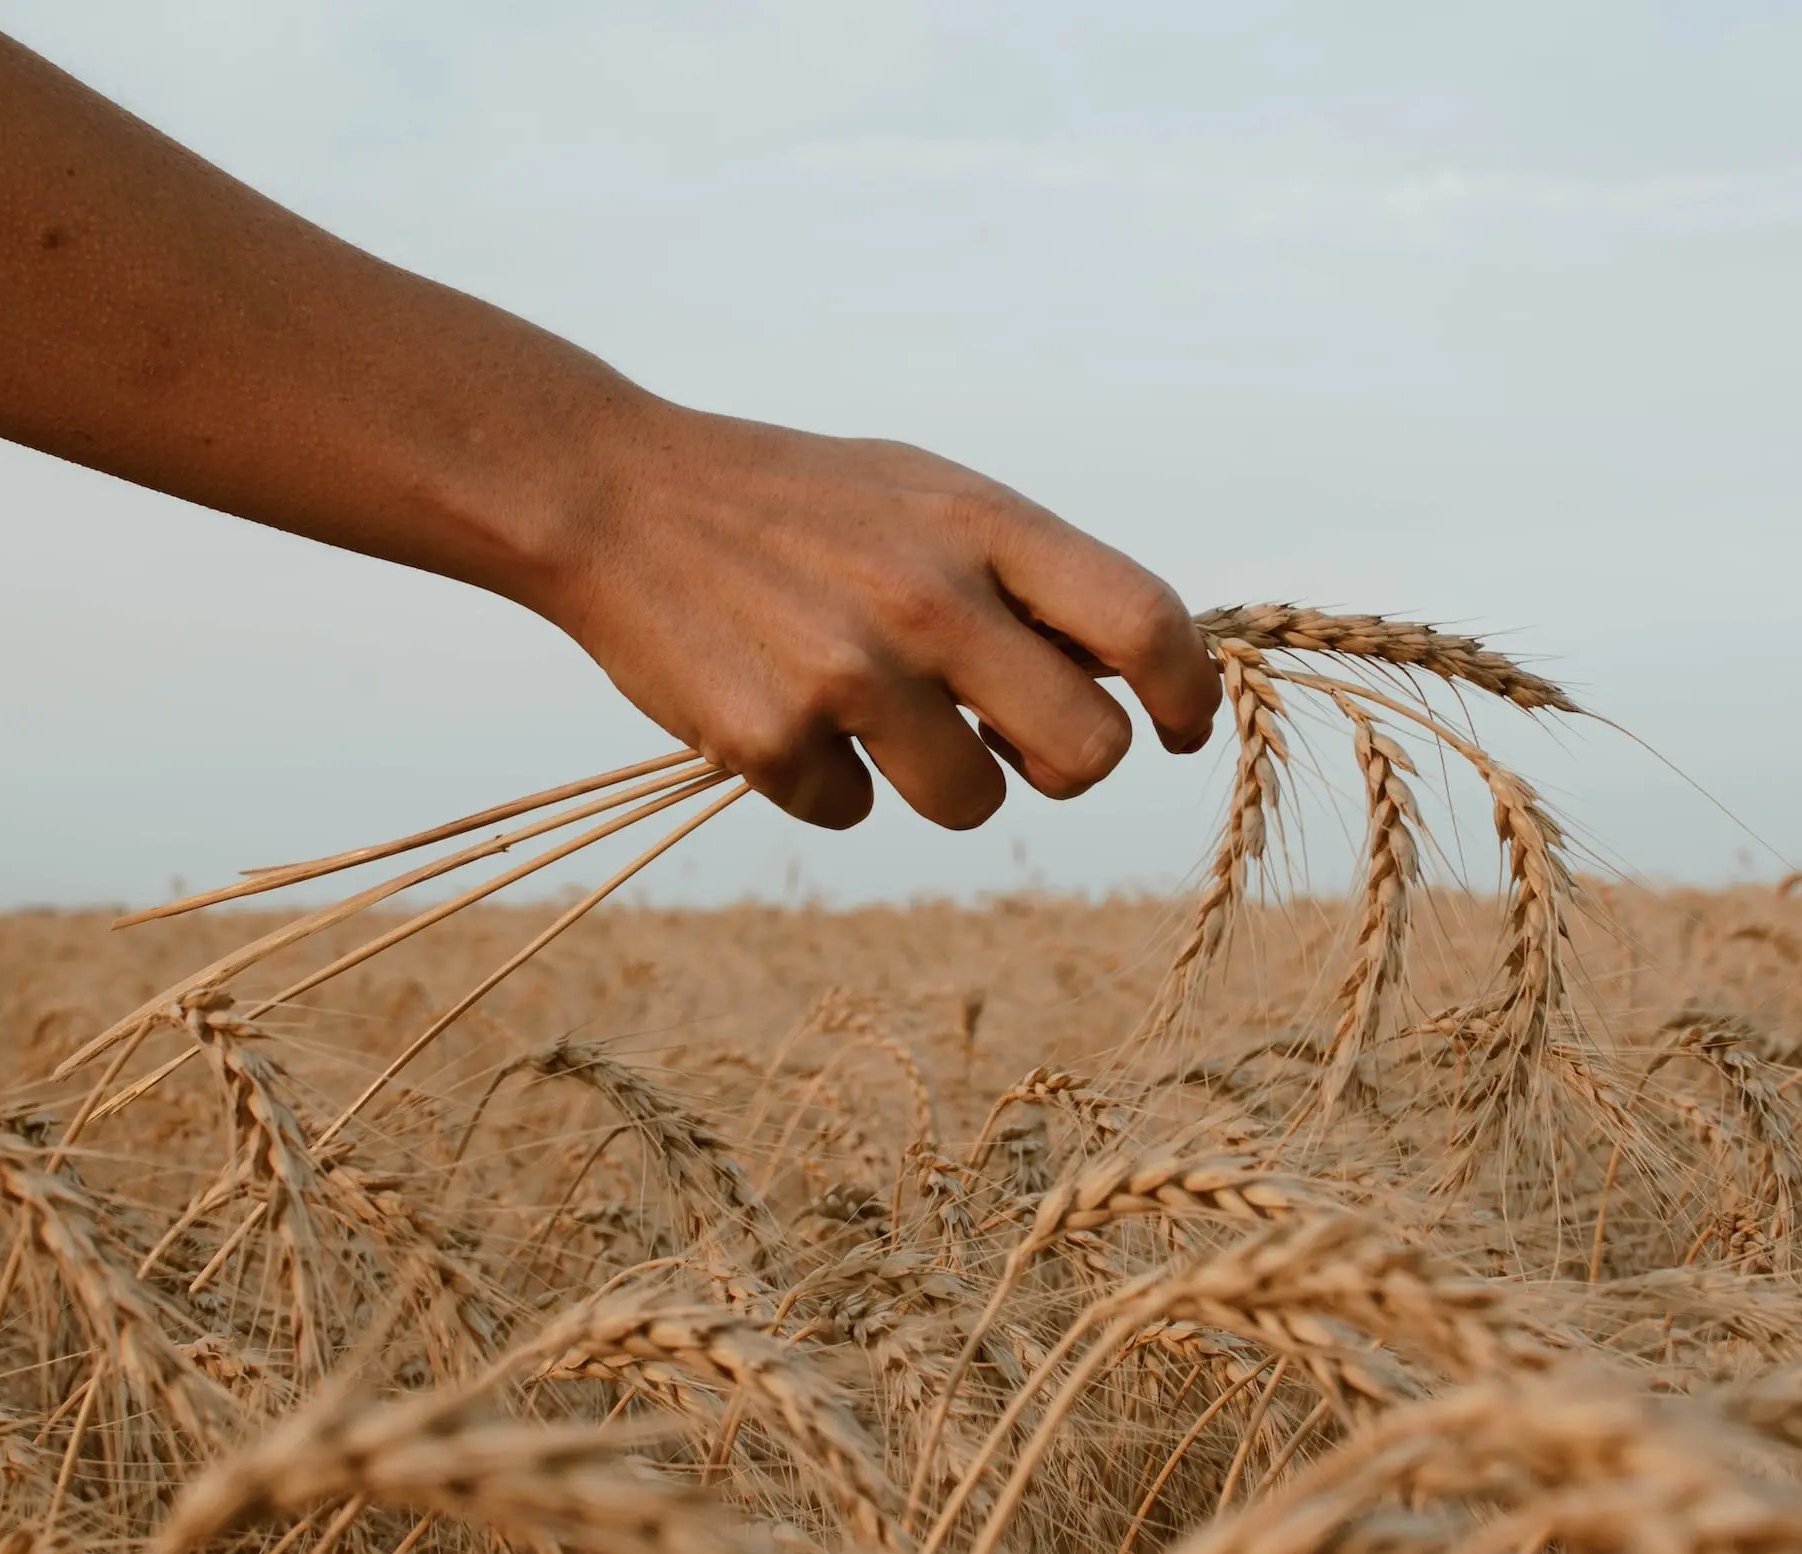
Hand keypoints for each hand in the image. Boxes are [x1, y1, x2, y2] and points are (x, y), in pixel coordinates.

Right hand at [521, 397, 1220, 829]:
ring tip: (875, 713)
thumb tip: (1122, 681)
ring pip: (973, 804)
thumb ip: (1023, 575)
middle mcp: (929, 599)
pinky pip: (853, 812)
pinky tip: (781, 707)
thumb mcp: (923, 493)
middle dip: (1063, 764)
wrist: (614, 495)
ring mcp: (849, 676)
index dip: (1187, 692)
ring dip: (943, 781)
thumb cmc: (794, 502)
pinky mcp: (772, 742)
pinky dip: (827, 781)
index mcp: (981, 523)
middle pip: (1087, 752)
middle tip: (1014, 741)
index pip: (1143, 622)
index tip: (1181, 728)